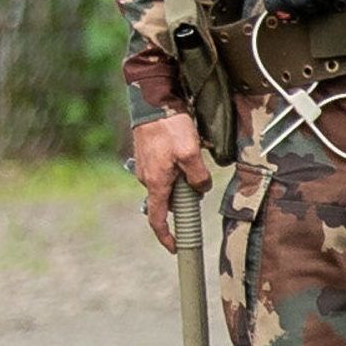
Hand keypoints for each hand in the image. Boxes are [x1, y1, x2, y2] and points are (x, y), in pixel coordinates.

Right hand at [126, 107, 213, 244]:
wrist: (151, 98)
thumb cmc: (170, 126)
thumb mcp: (191, 153)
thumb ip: (198, 176)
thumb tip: (200, 188)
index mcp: (156, 182)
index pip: (157, 219)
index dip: (165, 236)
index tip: (174, 248)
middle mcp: (146, 177)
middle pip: (166, 199)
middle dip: (183, 197)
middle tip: (198, 183)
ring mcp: (145, 165)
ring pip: (167, 182)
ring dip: (181, 178)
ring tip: (193, 156)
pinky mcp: (147, 154)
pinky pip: (163, 169)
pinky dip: (175, 166)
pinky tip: (184, 149)